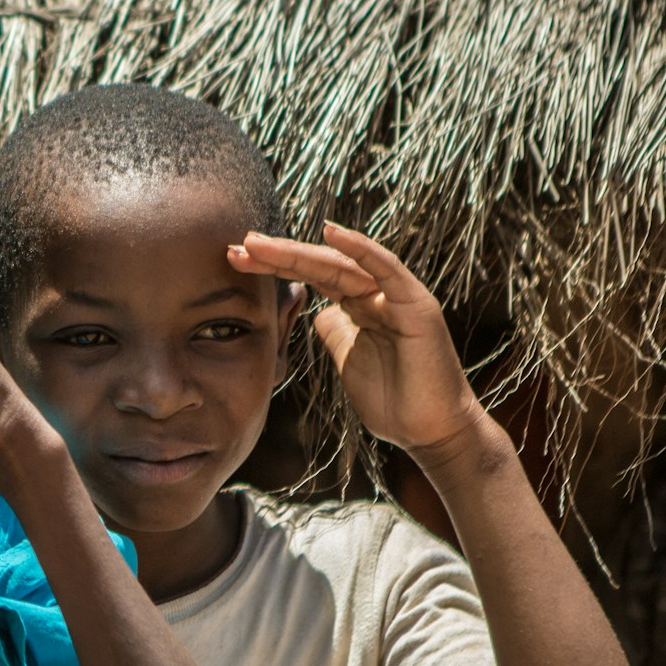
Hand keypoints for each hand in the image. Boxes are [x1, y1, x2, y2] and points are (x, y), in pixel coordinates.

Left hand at [228, 222, 486, 461]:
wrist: (429, 433)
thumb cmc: (393, 402)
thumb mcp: (347, 360)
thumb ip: (333, 331)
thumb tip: (315, 312)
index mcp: (359, 306)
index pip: (311, 278)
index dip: (275, 268)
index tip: (235, 261)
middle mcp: (376, 294)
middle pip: (320, 266)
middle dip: (277, 256)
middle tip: (236, 246)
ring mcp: (396, 296)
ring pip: (342, 265)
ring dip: (299, 252)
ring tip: (260, 244)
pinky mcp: (415, 305)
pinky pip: (385, 269)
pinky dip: (359, 248)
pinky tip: (329, 233)